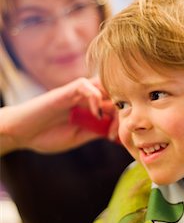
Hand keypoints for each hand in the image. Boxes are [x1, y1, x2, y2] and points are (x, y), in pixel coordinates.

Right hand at [0, 77, 116, 154]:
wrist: (21, 133)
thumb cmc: (48, 136)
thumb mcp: (80, 136)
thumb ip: (98, 129)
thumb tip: (119, 129)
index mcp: (90, 108)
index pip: (115, 104)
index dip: (123, 119)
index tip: (120, 137)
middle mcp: (86, 98)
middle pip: (114, 93)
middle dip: (122, 110)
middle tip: (120, 130)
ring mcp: (76, 94)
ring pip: (103, 85)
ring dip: (111, 101)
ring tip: (112, 120)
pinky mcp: (65, 91)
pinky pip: (85, 85)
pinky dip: (95, 98)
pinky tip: (95, 114)